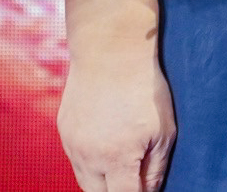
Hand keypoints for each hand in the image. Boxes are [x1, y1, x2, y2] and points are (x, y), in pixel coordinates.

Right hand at [58, 42, 176, 191]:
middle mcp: (89, 155)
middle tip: (132, 180)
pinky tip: (104, 145)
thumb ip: (155, 170)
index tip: (142, 189)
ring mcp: (72, 143)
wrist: (109, 49)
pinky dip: (89, 161)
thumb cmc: (143, 87)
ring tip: (119, 164)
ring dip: (100, 180)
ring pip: (84, 180)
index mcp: (117, 159)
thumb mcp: (163, 131)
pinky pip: (75, 158)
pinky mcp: (63, 129)